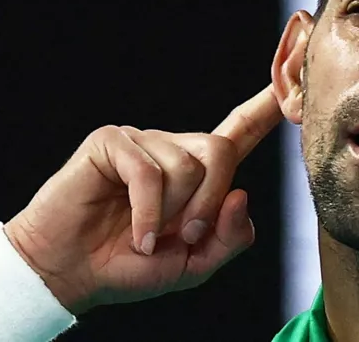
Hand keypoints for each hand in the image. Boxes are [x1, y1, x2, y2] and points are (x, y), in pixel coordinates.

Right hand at [2, 86, 282, 314]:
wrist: (70, 274)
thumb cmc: (128, 266)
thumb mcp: (193, 264)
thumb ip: (229, 238)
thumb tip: (241, 194)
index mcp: (197, 172)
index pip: (239, 131)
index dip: (265, 108)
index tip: (288, 84)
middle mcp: (173, 148)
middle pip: (222, 150)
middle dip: (210, 202)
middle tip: (184, 236)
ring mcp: (142, 141)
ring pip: (186, 165)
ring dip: (171, 213)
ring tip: (147, 234)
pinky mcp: (111, 142)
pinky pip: (148, 172)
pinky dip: (147, 213)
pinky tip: (135, 235)